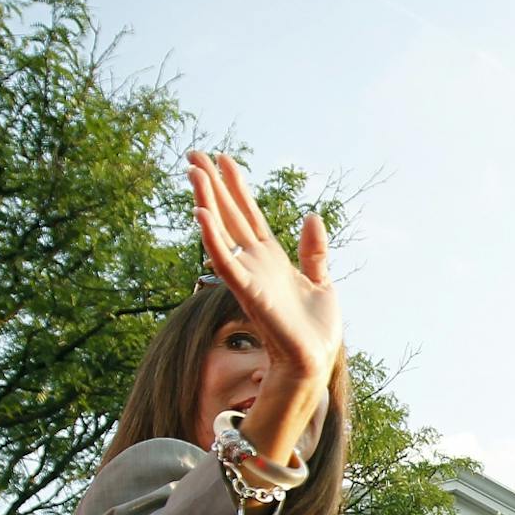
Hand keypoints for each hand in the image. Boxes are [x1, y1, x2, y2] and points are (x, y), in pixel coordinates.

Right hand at [187, 151, 340, 390]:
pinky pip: (226, 262)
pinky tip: (201, 213)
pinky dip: (213, 238)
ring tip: (193, 172)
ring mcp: (249, 276)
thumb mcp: (321, 281)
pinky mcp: (248, 292)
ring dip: (207, 201)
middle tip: (193, 154)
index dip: (237, 187)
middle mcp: (255, 263)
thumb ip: (314, 250)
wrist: (313, 361)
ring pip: (222, 231)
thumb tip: (312, 215)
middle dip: (213, 185)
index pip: (249, 215)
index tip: (223, 159)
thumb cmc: (315, 330)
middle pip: (229, 215)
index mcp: (272, 258)